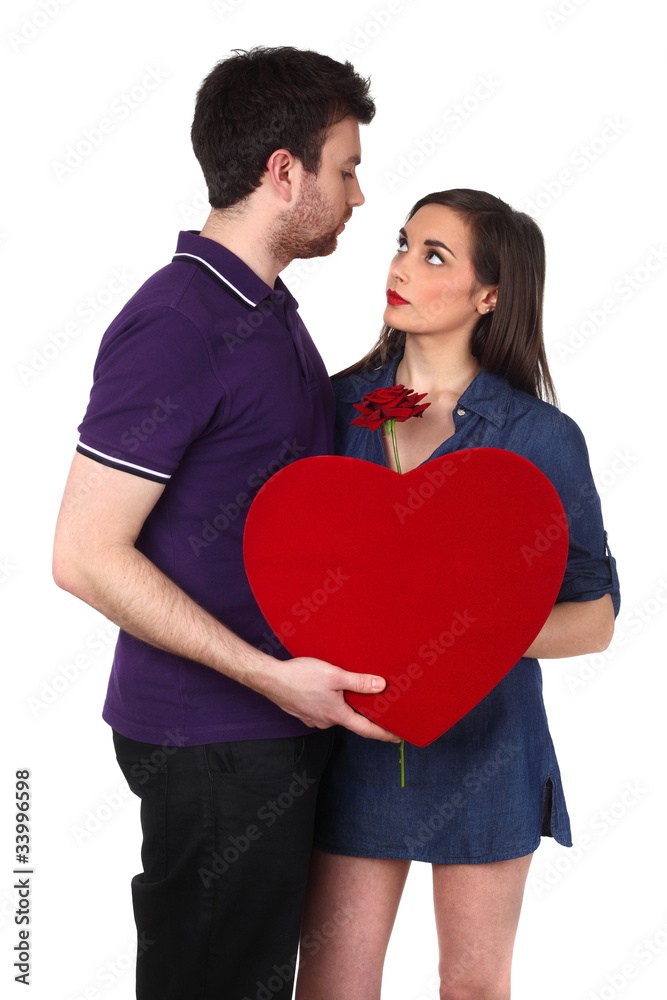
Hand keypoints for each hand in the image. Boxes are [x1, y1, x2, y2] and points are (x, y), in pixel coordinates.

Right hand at [263, 656, 400, 741]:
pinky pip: (323, 710)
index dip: (384, 734)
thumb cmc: (300, 676)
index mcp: (336, 714)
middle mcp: (325, 721)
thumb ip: (358, 682)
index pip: (366, 729)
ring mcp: (313, 718)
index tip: (397, 737)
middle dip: (363, 714)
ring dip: (344, 706)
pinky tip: (328, 692)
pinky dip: (331, 703)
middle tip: (378, 707)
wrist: (270, 678)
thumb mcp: (334, 675)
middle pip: (351, 720)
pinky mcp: (304, 712)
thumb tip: (380, 686)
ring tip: (350, 693)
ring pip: (335, 714)